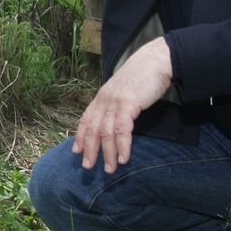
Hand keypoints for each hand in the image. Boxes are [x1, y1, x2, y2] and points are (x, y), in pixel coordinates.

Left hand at [73, 38, 173, 173]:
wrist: (155, 61)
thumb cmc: (142, 76)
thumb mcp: (123, 90)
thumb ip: (117, 104)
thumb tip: (116, 120)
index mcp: (102, 97)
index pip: (86, 119)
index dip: (80, 136)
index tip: (76, 151)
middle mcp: (104, 100)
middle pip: (92, 129)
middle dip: (90, 149)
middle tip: (88, 167)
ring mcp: (115, 102)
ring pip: (106, 133)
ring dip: (107, 153)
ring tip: (109, 169)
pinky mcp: (128, 104)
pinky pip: (122, 130)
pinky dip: (122, 146)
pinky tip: (123, 158)